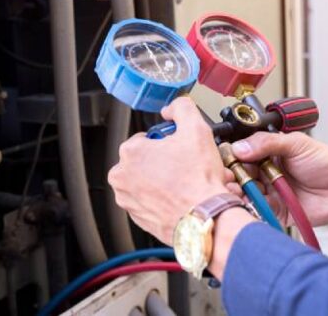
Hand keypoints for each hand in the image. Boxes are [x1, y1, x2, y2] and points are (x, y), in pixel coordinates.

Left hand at [108, 97, 230, 245]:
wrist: (204, 219)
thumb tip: (173, 108)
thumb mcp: (196, 129)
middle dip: (168, 162)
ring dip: (168, 181)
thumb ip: (182, 108)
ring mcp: (129, 200)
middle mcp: (122, 177)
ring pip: (150, 182)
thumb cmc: (197, 182)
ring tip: (190, 183)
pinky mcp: (138, 218)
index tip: (183, 149)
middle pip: (148, 160)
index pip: (148, 138)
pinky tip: (185, 198)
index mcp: (130, 152)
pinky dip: (166, 200)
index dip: (170, 141)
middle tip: (189, 167)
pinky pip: (152, 202)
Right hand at [232, 132, 327, 225]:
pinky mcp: (274, 210)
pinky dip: (249, 206)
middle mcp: (266, 172)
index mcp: (269, 152)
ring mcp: (269, 191)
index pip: (242, 153)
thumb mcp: (296, 144)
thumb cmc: (327, 164)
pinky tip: (247, 202)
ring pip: (244, 192)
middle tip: (230, 177)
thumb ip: (267, 143)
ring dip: (238, 192)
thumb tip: (241, 147)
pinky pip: (256, 209)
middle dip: (232, 176)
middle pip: (239, 174)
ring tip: (237, 190)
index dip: (233, 156)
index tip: (228, 160)